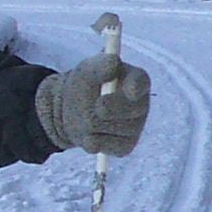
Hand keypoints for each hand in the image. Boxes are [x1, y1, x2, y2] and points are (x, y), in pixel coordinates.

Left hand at [35, 48, 150, 154]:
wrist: (71, 110)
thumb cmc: (84, 84)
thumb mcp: (86, 70)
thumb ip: (100, 65)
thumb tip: (113, 63)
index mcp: (135, 79)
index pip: (141, 82)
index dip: (137, 87)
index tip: (129, 91)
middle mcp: (140, 104)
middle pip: (133, 109)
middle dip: (112, 108)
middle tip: (98, 106)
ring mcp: (135, 126)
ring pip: (117, 128)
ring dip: (95, 123)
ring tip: (85, 116)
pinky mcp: (125, 145)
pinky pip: (112, 147)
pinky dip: (95, 142)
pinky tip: (88, 136)